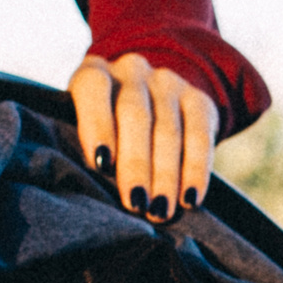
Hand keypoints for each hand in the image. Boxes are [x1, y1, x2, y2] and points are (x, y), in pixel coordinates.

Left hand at [70, 53, 217, 220]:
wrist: (149, 101)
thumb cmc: (102, 130)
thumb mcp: (81, 125)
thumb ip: (83, 145)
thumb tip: (91, 188)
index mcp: (95, 72)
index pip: (94, 90)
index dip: (97, 126)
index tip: (101, 165)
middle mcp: (132, 71)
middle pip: (135, 115)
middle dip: (136, 164)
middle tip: (136, 204)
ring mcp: (168, 84)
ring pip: (168, 131)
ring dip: (165, 176)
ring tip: (160, 211)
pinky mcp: (199, 100)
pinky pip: (201, 137)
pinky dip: (196, 171)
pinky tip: (190, 198)